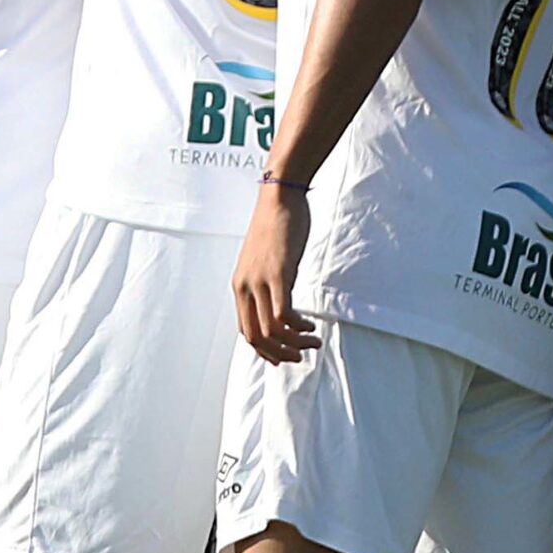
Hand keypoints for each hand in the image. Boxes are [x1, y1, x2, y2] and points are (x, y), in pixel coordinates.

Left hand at [232, 183, 320, 362]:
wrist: (280, 196)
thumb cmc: (277, 224)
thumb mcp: (267, 260)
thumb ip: (270, 282)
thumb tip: (283, 303)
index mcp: (239, 285)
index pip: (246, 331)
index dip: (264, 350)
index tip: (284, 357)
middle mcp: (245, 286)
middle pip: (255, 337)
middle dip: (279, 353)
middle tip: (300, 357)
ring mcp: (259, 280)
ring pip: (271, 329)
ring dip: (293, 343)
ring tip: (313, 342)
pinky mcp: (278, 273)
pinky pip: (283, 313)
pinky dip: (297, 327)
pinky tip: (310, 326)